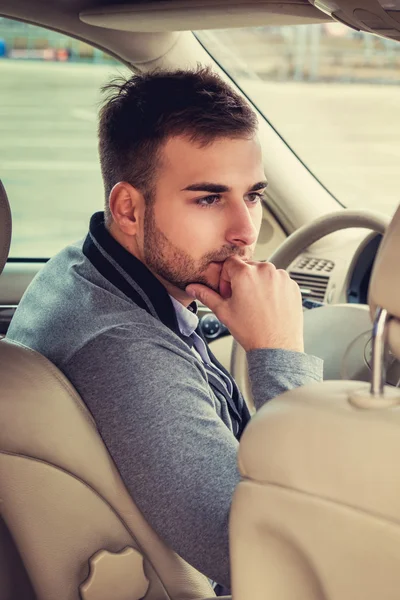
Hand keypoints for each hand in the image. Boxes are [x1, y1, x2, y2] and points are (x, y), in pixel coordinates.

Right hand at [186, 257, 303, 352]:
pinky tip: (268, 305)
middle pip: (247, 267)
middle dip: (242, 280)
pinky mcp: (293, 285)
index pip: (230, 263)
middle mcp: (265, 271)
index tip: (229, 292)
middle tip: (241, 301)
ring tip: (256, 304)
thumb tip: (193, 288)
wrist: (276, 347)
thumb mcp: (224, 312)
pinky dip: (273, 289)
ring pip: (264, 273)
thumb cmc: (252, 331)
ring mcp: (281, 277)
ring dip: (258, 283)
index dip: (226, 278)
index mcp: (246, 274)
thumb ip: (206, 295)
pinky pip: (278, 280)